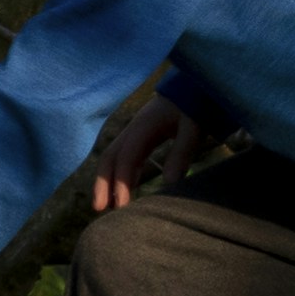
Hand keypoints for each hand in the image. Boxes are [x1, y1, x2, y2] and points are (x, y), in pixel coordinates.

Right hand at [88, 94, 200, 212]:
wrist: (194, 86)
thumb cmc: (195, 105)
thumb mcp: (193, 128)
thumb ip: (182, 153)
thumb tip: (170, 183)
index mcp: (143, 127)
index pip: (126, 158)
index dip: (121, 182)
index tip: (122, 206)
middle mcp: (133, 130)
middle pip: (110, 158)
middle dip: (102, 183)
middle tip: (99, 209)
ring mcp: (136, 133)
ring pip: (115, 159)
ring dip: (109, 181)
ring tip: (107, 206)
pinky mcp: (143, 137)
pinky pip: (126, 158)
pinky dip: (122, 175)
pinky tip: (125, 191)